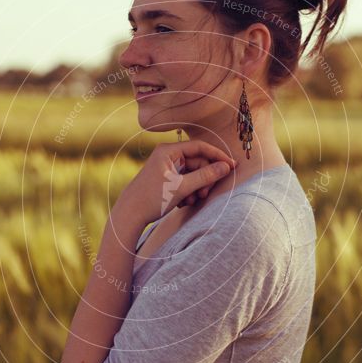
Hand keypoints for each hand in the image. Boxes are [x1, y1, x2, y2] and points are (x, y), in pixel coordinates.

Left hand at [115, 141, 237, 226]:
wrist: (129, 215)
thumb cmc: (152, 199)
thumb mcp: (182, 188)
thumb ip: (206, 176)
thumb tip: (226, 167)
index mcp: (168, 151)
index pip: (200, 147)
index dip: (218, 156)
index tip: (232, 166)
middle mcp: (167, 156)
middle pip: (198, 162)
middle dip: (204, 178)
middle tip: (206, 194)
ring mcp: (166, 167)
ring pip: (193, 174)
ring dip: (197, 187)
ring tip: (192, 201)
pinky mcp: (166, 179)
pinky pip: (185, 181)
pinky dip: (189, 191)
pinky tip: (184, 203)